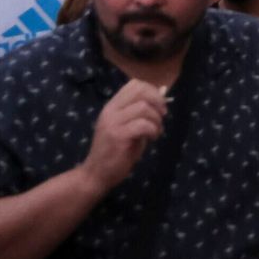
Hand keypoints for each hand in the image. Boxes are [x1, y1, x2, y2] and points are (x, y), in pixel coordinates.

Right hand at [80, 79, 167, 194]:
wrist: (96, 174)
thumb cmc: (115, 152)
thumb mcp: (128, 128)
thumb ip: (141, 114)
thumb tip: (162, 97)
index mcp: (112, 106)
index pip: (134, 84)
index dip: (152, 90)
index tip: (159, 105)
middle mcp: (111, 110)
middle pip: (140, 91)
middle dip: (157, 101)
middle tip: (162, 115)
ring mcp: (112, 122)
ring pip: (143, 107)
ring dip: (156, 119)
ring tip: (156, 131)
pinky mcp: (118, 135)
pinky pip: (142, 124)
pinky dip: (153, 130)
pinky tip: (152, 138)